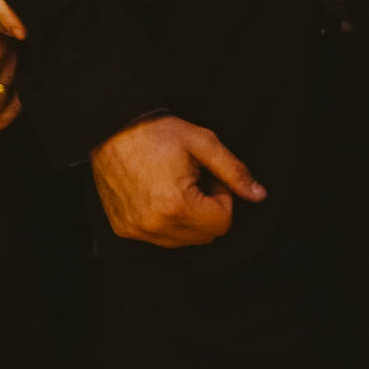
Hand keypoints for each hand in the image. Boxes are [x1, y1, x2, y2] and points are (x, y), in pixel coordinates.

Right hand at [89, 116, 265, 247]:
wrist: (110, 128)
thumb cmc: (155, 132)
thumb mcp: (202, 143)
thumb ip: (234, 171)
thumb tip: (259, 195)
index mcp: (176, 206)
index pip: (222, 224)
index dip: (222, 198)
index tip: (208, 177)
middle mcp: (154, 225)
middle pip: (204, 236)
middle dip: (206, 210)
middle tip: (192, 180)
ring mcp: (137, 230)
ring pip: (183, 240)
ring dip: (187, 218)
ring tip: (174, 186)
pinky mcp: (124, 229)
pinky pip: (159, 237)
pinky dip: (165, 221)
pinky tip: (157, 193)